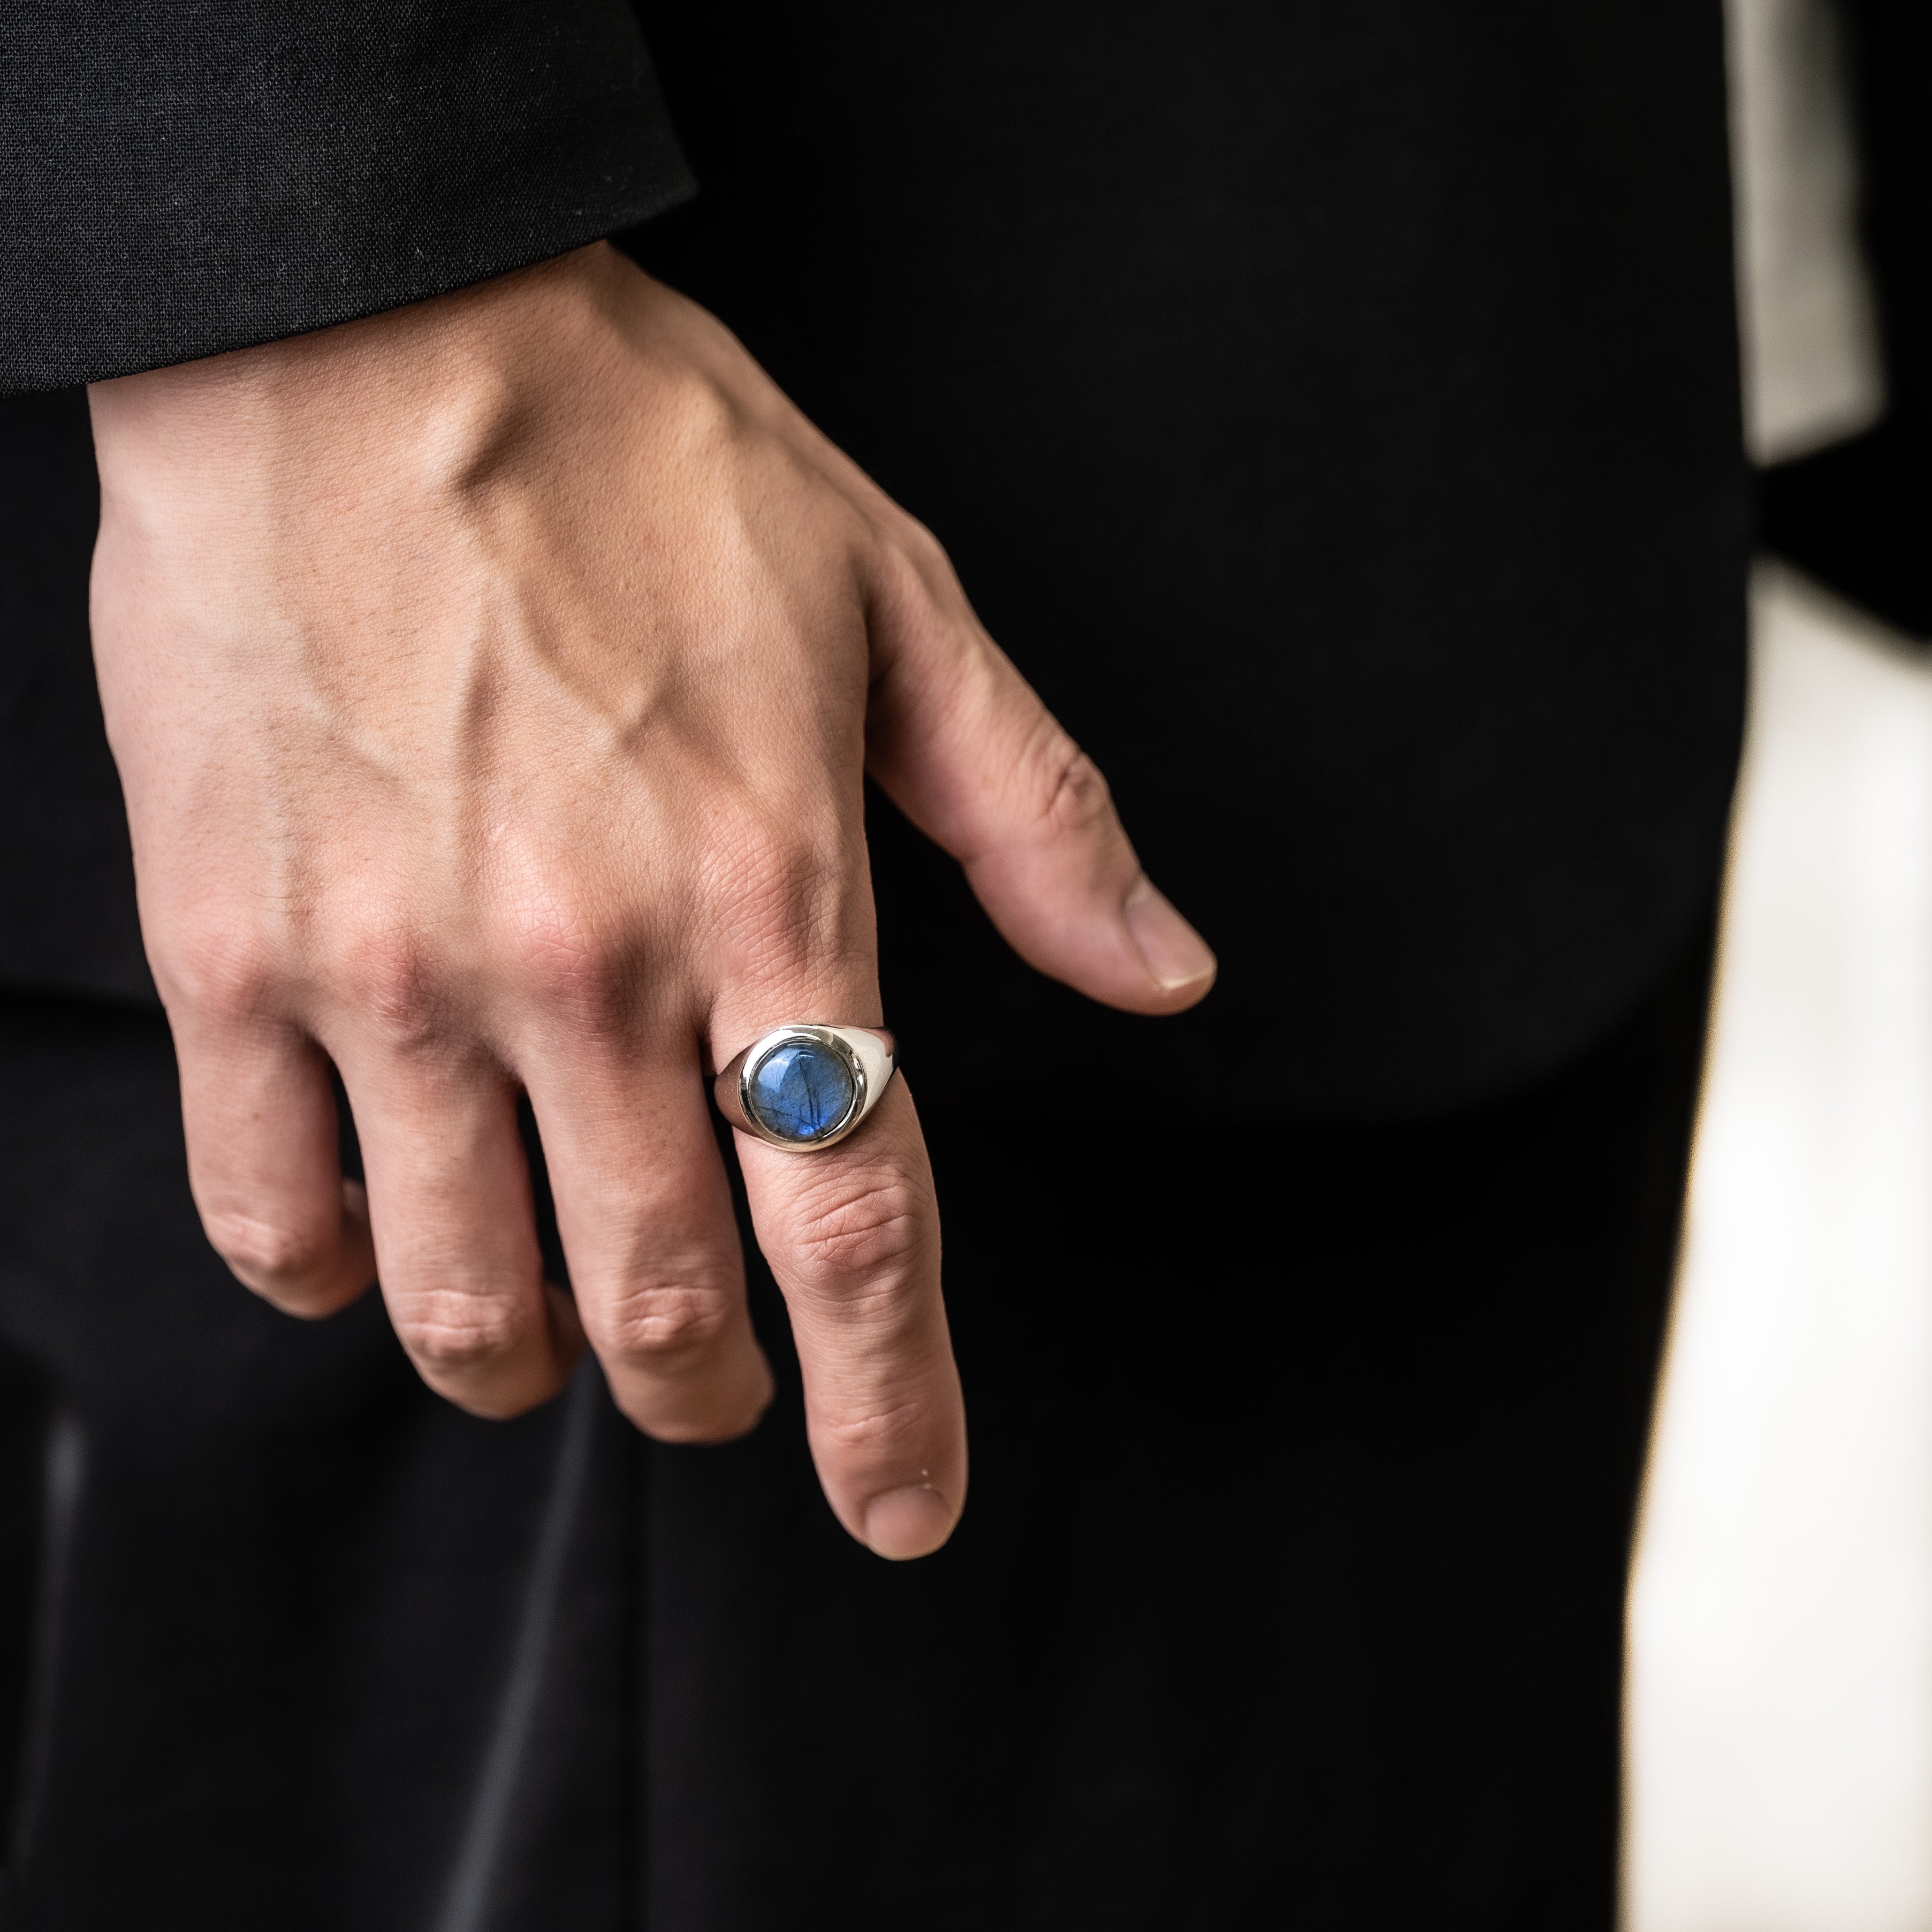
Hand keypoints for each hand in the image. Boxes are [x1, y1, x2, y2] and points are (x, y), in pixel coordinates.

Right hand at [86, 243, 1214, 1557]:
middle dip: (715, 1399)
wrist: (363, 329)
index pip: (858, 1221)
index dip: (896, 1400)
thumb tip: (1161, 975)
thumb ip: (1036, 821)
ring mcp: (395, 973)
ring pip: (468, 1298)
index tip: (905, 1508)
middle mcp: (585, 966)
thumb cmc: (641, 454)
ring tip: (560, 1347)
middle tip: (729, 1400)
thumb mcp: (897, 605)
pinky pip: (273, 1209)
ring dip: (532, 1366)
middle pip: (667, 1300)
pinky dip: (336, 1278)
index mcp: (771, 888)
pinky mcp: (235, 951)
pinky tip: (378, 1251)